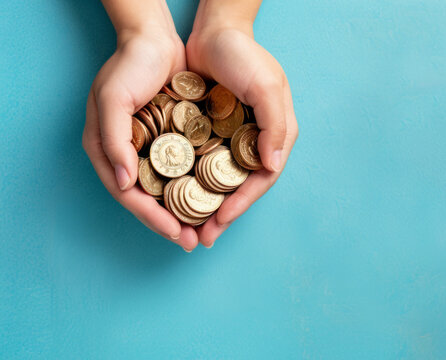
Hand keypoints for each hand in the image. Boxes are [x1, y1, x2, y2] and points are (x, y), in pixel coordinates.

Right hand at [82, 28, 199, 250]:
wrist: (155, 39)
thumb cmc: (129, 65)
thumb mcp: (113, 98)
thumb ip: (113, 140)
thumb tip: (122, 183)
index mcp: (107, 150)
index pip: (128, 194)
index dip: (150, 216)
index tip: (175, 233)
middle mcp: (128, 154)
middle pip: (149, 198)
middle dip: (170, 223)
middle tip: (193, 242)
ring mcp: (151, 148)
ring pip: (167, 189)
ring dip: (184, 210)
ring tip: (205, 230)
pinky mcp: (171, 140)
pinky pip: (183, 169)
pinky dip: (194, 186)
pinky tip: (212, 199)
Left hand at [186, 26, 298, 246]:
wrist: (216, 30)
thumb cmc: (244, 55)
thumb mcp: (266, 85)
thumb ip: (275, 124)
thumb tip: (272, 166)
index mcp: (275, 135)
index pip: (261, 179)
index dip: (242, 203)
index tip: (220, 221)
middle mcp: (256, 141)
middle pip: (240, 187)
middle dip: (222, 214)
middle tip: (201, 238)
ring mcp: (234, 138)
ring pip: (219, 181)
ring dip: (205, 205)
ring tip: (187, 227)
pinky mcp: (213, 133)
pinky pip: (202, 163)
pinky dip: (192, 182)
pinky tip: (176, 196)